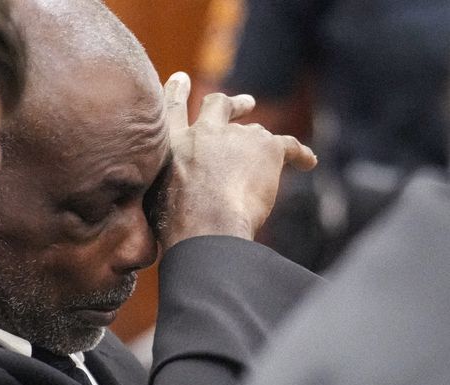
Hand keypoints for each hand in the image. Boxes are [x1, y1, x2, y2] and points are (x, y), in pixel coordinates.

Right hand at [156, 72, 316, 247]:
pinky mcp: (268, 147)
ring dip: (263, 140)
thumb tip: (174, 208)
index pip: (172, 112)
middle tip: (247, 103)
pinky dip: (301, 154)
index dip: (176, 93)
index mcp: (172, 145)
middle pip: (219, 106)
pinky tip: (309, 162)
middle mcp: (204, 132)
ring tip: (275, 149)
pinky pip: (290, 145)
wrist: (206, 224)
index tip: (181, 78)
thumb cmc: (179, 222)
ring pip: (256, 132)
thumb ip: (167, 191)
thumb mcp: (157, 201)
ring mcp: (237, 136)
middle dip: (233, 104)